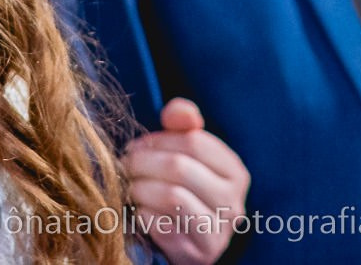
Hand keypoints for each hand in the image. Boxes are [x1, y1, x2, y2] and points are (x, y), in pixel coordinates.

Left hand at [122, 97, 248, 264]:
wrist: (193, 246)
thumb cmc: (187, 191)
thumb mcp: (190, 157)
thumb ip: (183, 126)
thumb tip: (174, 111)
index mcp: (234, 171)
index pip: (194, 141)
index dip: (158, 140)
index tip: (137, 145)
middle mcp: (233, 201)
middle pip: (179, 167)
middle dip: (143, 162)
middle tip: (125, 164)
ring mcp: (219, 231)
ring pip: (172, 197)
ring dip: (141, 188)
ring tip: (130, 187)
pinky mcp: (199, 254)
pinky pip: (162, 226)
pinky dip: (144, 215)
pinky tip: (140, 211)